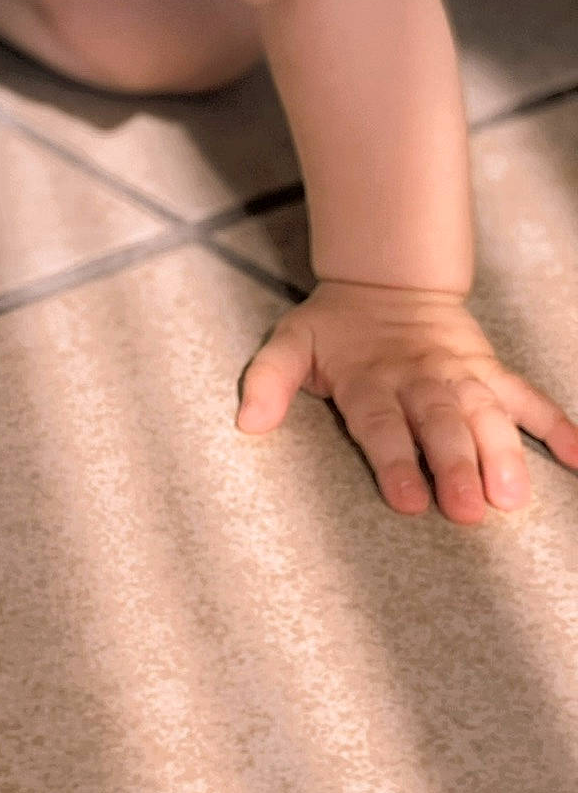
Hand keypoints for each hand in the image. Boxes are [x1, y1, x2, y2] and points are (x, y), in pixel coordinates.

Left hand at [236, 280, 577, 522]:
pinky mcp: (491, 373)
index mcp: (369, 380)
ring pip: (487, 414)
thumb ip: (267, 380)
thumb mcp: (290, 344)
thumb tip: (245, 422)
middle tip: (467, 510)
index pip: (381, 423)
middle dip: (454, 466)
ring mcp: (461, 376)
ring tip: (513, 496)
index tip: (406, 499)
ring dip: (502, 453)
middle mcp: (419, 380)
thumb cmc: (335, 330)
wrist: (385, 282)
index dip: (393, 460)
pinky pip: (529, 398)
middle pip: (439, 425)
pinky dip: (557, 425)